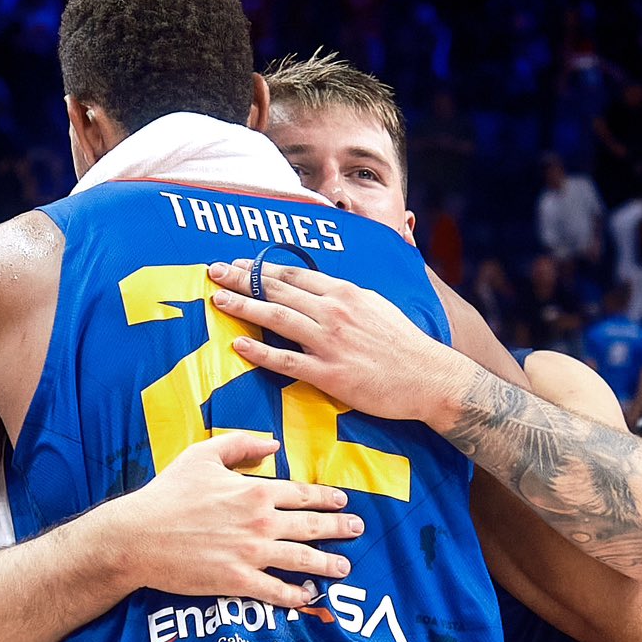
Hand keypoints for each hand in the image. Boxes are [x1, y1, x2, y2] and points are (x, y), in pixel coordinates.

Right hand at [124, 429, 363, 609]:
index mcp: (254, 490)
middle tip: (357, 530)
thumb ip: (240, 444)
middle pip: (311, 527)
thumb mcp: (202, 456)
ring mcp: (251, 553)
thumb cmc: (167, 494)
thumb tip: (272, 443)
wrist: (138, 536)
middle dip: (339, 529)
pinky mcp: (237, 580)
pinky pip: (276, 591)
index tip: (343, 501)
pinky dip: (294, 595)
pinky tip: (306, 595)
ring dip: (326, 564)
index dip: (326, 498)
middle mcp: (260, 521)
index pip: (302, 494)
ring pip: (302, 560)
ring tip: (343, 567)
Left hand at [207, 259, 453, 422]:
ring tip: (217, 300)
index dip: (261, 268)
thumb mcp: (375, 305)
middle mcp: (334, 311)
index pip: (293, 274)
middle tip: (213, 272)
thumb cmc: (403, 343)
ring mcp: (330, 342)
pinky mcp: (329, 374)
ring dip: (243, 307)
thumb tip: (319, 289)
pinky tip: (239, 346)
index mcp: (344, 292)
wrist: (428, 377)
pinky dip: (260, 352)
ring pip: (277, 318)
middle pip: (277, 289)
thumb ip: (344, 297)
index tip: (237, 264)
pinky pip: (286, 361)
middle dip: (241, 279)